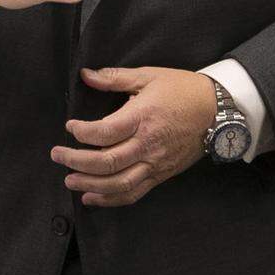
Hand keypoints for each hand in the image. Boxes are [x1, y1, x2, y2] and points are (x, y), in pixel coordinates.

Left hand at [51, 67, 216, 206]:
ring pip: (117, 184)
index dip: (82, 133)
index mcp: (143, 116)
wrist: (217, 109)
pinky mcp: (161, 174)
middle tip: (57, 155)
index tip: (70, 127)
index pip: (104, 132)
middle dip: (76, 161)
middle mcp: (148, 144)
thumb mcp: (149, 76)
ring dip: (89, 185)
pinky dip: (110, 199)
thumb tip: (86, 75)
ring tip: (69, 180)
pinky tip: (92, 197)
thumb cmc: (182, 89)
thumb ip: (115, 77)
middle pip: (106, 162)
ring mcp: (155, 163)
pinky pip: (133, 193)